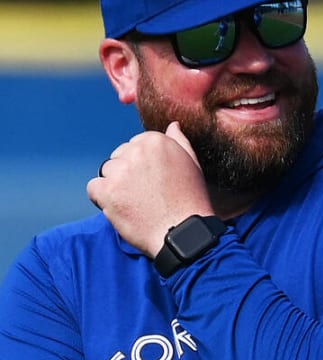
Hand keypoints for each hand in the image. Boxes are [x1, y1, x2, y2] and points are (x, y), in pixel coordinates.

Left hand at [88, 122, 212, 255]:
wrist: (184, 234)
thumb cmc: (191, 202)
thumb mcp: (193, 166)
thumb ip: (179, 142)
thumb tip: (173, 125)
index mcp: (157, 141)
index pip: (134, 146)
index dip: (143, 166)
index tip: (155, 182)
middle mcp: (136, 151)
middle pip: (118, 158)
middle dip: (128, 174)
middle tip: (146, 195)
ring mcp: (120, 171)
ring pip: (106, 172)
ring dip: (116, 187)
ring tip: (136, 204)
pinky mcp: (107, 191)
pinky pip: (94, 188)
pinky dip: (103, 200)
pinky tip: (123, 209)